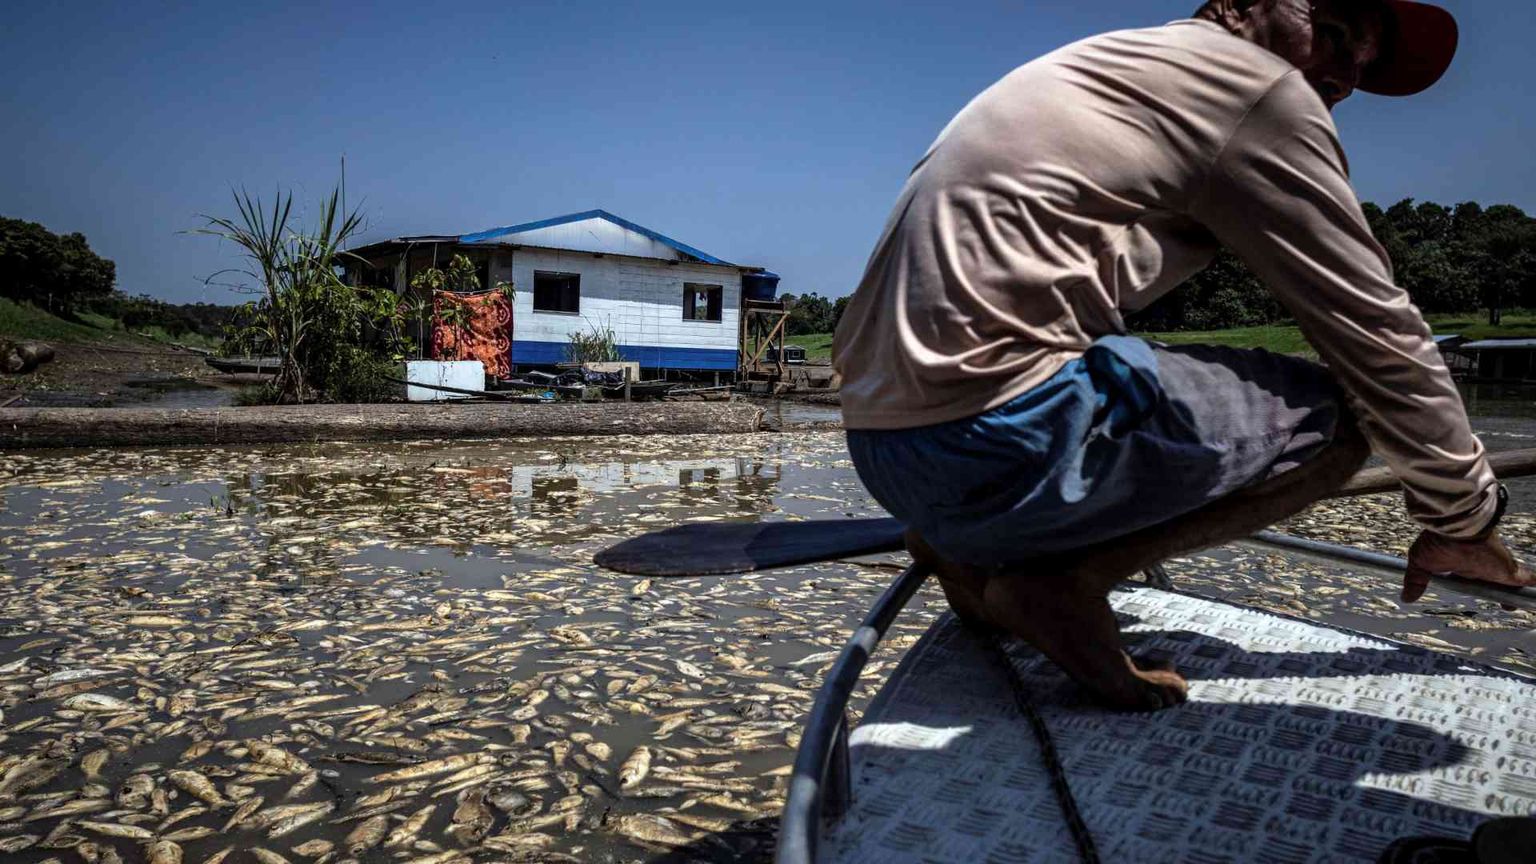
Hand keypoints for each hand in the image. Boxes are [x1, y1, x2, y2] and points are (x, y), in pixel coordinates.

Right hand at [1404, 529, 1535, 602]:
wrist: (1456, 528)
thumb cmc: (1439, 541)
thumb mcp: (1421, 563)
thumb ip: (1416, 581)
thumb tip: (1405, 598)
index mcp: (1465, 567)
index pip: (1478, 580)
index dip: (1484, 588)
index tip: (1490, 597)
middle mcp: (1484, 568)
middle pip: (1498, 584)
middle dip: (1503, 593)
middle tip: (1508, 605)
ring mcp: (1499, 570)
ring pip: (1516, 586)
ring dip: (1520, 595)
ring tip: (1523, 603)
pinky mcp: (1511, 573)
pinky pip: (1530, 581)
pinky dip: (1533, 584)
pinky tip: (1534, 592)